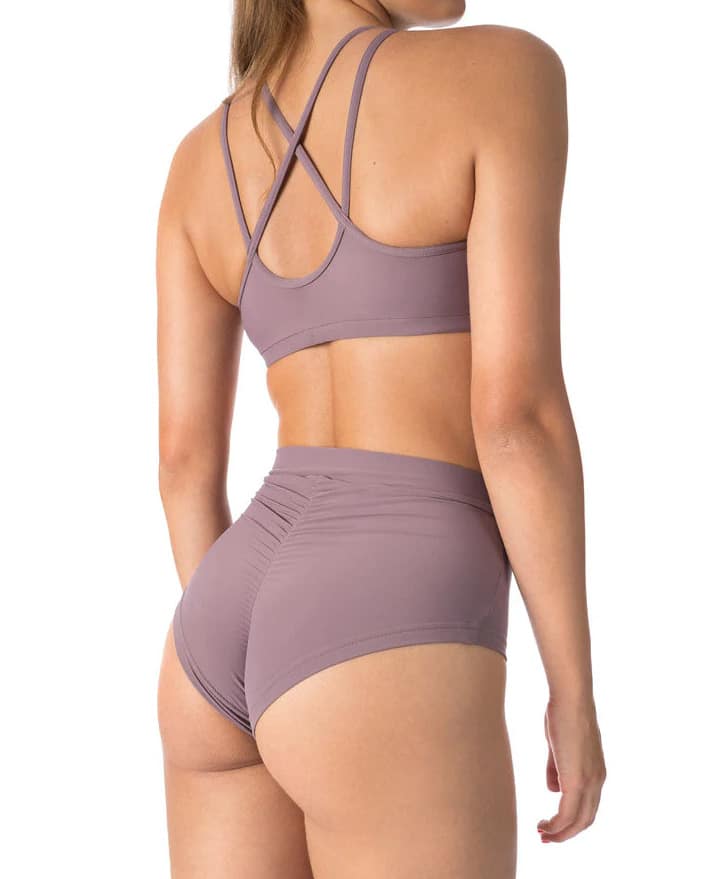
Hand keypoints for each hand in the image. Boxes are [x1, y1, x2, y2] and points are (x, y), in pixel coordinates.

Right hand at [537, 697, 605, 842]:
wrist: (571, 699)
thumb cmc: (563, 714)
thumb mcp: (560, 746)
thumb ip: (557, 769)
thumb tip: (554, 790)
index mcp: (596, 773)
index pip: (587, 806)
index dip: (571, 820)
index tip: (552, 824)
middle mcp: (597, 781)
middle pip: (585, 820)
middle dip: (566, 833)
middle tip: (545, 837)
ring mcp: (589, 782)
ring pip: (577, 821)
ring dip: (559, 833)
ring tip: (541, 834)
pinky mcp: (577, 781)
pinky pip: (567, 813)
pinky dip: (556, 825)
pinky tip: (543, 826)